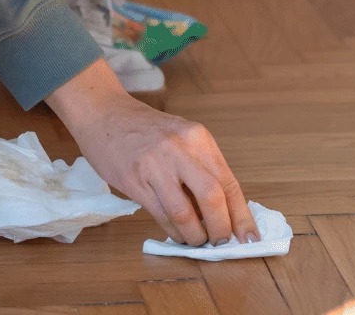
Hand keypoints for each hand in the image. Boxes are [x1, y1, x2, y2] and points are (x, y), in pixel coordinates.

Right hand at [46, 59, 256, 245]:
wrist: (103, 113)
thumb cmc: (145, 129)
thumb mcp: (181, 137)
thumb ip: (202, 168)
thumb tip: (227, 213)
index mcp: (197, 137)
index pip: (229, 182)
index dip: (242, 216)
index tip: (250, 239)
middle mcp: (179, 148)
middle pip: (212, 197)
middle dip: (221, 229)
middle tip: (220, 242)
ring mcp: (154, 164)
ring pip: (185, 213)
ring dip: (195, 236)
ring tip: (195, 240)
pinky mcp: (133, 179)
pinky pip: (161, 215)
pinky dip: (173, 231)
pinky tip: (176, 233)